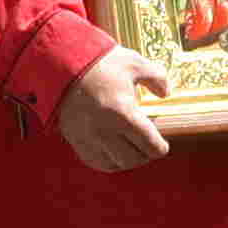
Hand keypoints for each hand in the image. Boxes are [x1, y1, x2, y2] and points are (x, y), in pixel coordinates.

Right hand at [55, 42, 175, 171]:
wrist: (63, 64)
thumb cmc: (101, 63)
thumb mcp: (135, 64)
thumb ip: (157, 78)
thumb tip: (165, 94)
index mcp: (123, 113)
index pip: (150, 146)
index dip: (160, 147)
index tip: (162, 143)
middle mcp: (105, 130)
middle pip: (134, 159)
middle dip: (145, 154)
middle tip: (148, 144)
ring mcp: (89, 138)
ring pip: (116, 164)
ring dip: (128, 159)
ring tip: (132, 148)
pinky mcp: (76, 139)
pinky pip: (96, 162)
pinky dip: (109, 161)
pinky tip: (114, 151)